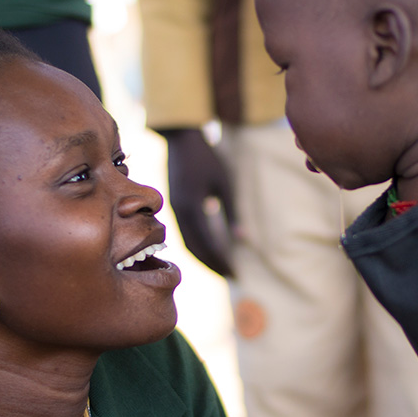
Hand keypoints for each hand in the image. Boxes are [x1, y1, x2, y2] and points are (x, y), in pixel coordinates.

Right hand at [161, 128, 236, 277]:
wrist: (181, 139)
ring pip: (187, 244)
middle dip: (212, 265)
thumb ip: (232, 211)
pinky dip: (197, 247)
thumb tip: (242, 238)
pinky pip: (184, 234)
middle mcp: (179, 213)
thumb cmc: (207, 158)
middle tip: (231, 277)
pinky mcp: (175, 207)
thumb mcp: (224, 183)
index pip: (207, 243)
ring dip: (203, 259)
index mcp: (191, 208)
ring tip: (221, 268)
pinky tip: (209, 251)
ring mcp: (174, 211)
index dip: (221, 260)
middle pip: (194, 250)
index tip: (236, 273)